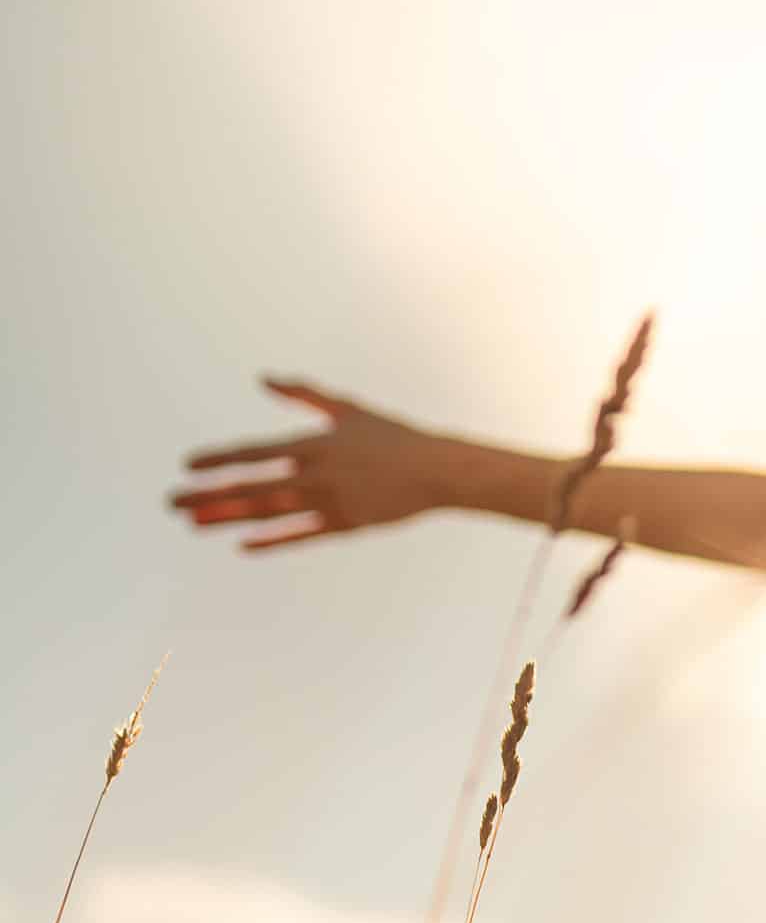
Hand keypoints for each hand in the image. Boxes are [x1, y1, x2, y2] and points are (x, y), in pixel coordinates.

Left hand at [172, 378, 468, 550]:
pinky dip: (272, 540)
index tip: (187, 466)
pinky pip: (301, 535)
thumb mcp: (347, 410)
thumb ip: (303, 394)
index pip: (253, 453)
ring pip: (269, 513)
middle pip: (251, 487)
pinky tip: (243, 545)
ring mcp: (330, 503)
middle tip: (171, 502)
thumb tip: (263, 377)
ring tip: (193, 523)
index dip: (218, 460)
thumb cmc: (394, 438)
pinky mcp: (346, 525)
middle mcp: (315, 475)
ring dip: (228, 518)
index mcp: (313, 444)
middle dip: (207, 495)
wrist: (438, 472)